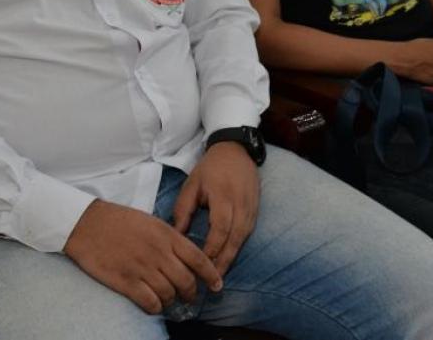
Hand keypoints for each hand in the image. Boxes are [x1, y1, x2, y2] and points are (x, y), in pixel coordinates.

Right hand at [64, 199, 221, 314]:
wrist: (88, 224)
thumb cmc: (120, 220)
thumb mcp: (151, 222)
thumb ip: (170, 238)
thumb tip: (185, 256)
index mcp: (167, 235)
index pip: (198, 258)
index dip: (211, 274)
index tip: (217, 285)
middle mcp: (159, 253)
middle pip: (186, 280)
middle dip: (192, 292)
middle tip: (191, 297)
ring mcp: (142, 268)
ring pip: (169, 293)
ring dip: (172, 300)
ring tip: (170, 300)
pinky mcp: (126, 281)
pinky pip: (149, 301)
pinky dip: (155, 307)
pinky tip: (154, 305)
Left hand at [172, 142, 259, 279]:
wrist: (236, 150)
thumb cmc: (210, 168)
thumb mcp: (192, 185)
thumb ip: (183, 210)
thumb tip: (177, 236)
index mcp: (223, 198)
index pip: (219, 230)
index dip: (210, 250)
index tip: (198, 267)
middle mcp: (241, 206)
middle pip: (233, 240)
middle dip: (222, 263)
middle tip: (210, 283)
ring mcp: (251, 209)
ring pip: (242, 240)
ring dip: (230, 259)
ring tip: (218, 277)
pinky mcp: (255, 211)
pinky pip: (246, 234)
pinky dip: (237, 248)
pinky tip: (227, 260)